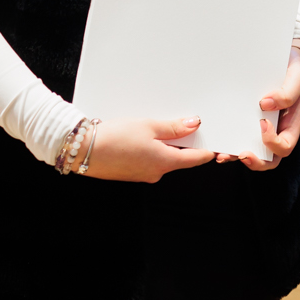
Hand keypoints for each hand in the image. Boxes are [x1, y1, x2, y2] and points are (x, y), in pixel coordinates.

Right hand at [84, 116, 217, 181]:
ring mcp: (143, 174)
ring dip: (164, 144)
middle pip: (180, 157)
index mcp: (165, 162)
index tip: (218, 145)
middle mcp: (156, 172)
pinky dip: (151, 149)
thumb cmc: (114, 138)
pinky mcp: (131, 173)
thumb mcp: (148, 126)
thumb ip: (174, 127)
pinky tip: (141, 137)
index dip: (208, 150)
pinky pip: (148, 160)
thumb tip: (194, 125)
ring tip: (155, 127)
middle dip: (183, 142)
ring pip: (163, 158)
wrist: (82, 150)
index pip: (196, 158)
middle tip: (185, 124)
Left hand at [218, 44, 299, 169]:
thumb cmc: (291, 70)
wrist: (281, 59)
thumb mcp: (296, 78)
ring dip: (235, 156)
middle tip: (242, 155)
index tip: (262, 122)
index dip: (273, 142)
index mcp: (290, 126)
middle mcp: (275, 132)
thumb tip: (265, 104)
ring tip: (220, 154)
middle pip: (268, 160)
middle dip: (255, 162)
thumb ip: (288, 93)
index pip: (284, 147)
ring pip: (249, 152)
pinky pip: (235, 137)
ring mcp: (258, 129)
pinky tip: (214, 140)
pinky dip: (226, 142)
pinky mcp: (243, 121)